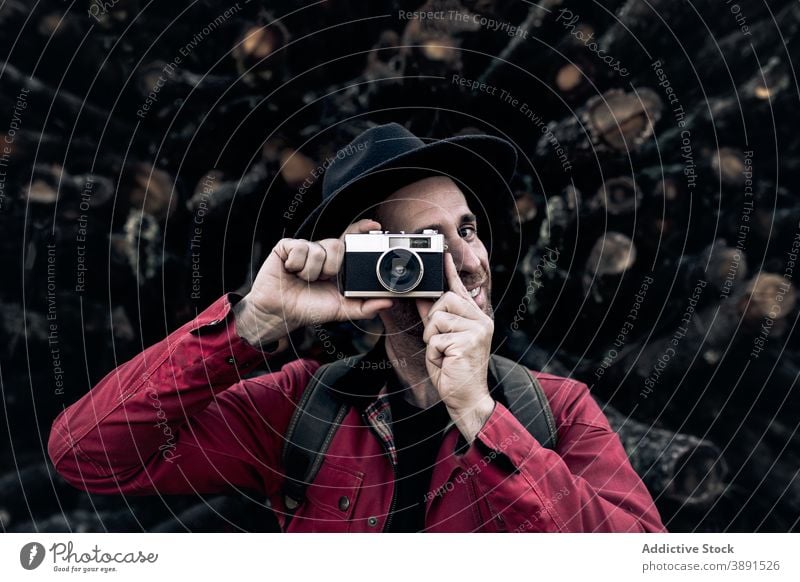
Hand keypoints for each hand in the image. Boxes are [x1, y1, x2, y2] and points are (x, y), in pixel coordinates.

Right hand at [235, 219, 393, 346]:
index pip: (351, 239)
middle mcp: (321, 252)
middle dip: (331, 268)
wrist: (282, 314)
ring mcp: (304, 247)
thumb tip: (389, 302)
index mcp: (336, 263)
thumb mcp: (341, 310)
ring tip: (303, 279)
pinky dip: (296, 265)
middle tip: (322, 280)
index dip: (361, 229)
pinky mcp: (286, 247)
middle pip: (338, 245)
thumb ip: (365, 307)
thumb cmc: (309, 309)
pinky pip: (299, 248)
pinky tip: (290, 272)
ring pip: (318, 249)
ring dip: (312, 272)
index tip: (375, 225)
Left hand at [417, 253, 494, 441]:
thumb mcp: (441, 340)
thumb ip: (435, 319)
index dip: (450, 272)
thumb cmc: (454, 371)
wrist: (467, 399)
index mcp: (476, 318)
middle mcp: (480, 320)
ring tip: (444, 354)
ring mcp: (477, 330)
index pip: (460, 290)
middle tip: (440, 343)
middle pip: (445, 300)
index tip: (444, 255)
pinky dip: (434, 352)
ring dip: (432, 339)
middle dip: (433, 321)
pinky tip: (446, 362)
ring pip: (438, 318)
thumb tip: (424, 298)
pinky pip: (436, 338)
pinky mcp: (468, 342)